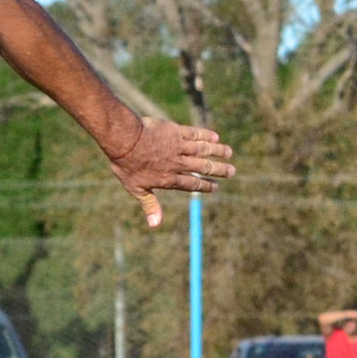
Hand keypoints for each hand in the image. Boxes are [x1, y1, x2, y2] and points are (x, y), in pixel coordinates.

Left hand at [108, 117, 233, 227]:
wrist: (124, 139)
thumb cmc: (127, 165)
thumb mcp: (136, 188)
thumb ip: (150, 205)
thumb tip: (155, 225)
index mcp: (169, 178)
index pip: (192, 183)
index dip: (206, 185)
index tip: (217, 186)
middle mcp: (178, 163)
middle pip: (203, 167)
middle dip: (219, 170)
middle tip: (232, 171)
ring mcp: (178, 146)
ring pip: (203, 150)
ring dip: (217, 151)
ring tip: (229, 152)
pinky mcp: (175, 131)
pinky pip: (194, 134)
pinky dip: (205, 135)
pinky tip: (215, 136)